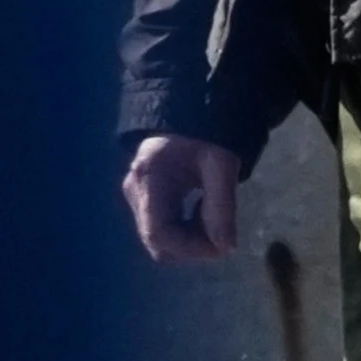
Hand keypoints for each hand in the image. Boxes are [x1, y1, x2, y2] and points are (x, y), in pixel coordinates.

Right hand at [124, 134, 243, 263]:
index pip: (159, 234)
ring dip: (190, 238)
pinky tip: (201, 210)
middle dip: (192, 245)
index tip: (221, 245)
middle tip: (220, 227)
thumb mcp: (221, 166)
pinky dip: (184, 229)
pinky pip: (161, 228)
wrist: (187, 111)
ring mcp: (135, 196)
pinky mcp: (142, 200)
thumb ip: (222, 206)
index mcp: (148, 179)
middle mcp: (134, 191)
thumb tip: (226, 247)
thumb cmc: (205, 134)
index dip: (190, 248)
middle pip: (158, 242)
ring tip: (212, 213)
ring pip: (160, 239)